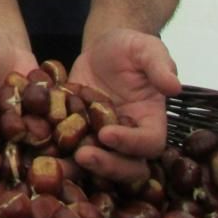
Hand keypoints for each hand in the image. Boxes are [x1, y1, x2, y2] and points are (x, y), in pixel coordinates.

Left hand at [69, 28, 181, 182]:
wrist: (101, 48)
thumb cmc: (130, 48)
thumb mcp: (146, 49)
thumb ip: (159, 66)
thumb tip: (174, 86)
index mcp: (151, 120)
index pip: (149, 143)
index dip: (131, 143)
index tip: (107, 134)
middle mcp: (130, 137)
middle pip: (128, 167)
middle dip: (107, 165)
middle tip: (82, 156)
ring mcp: (103, 140)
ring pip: (100, 167)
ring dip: (81, 169)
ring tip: (60, 163)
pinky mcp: (80, 136)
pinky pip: (72, 153)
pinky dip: (60, 157)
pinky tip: (43, 154)